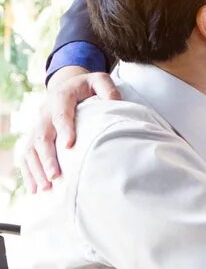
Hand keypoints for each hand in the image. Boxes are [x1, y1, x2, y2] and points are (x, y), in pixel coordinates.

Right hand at [19, 67, 119, 192]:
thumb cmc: (87, 86)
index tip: (69, 145)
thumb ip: (107, 89)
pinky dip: (29, 172)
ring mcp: (37, 126)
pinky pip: (26, 155)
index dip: (64, 129)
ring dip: (36, 169)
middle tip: (55, 176)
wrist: (66, 85)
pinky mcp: (34, 137)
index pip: (61, 114)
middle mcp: (44, 113)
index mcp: (61, 98)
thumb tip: (115, 104)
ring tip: (46, 187)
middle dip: (47, 157)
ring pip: (31, 149)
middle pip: (42, 136)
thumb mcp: (99, 80)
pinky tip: (35, 189)